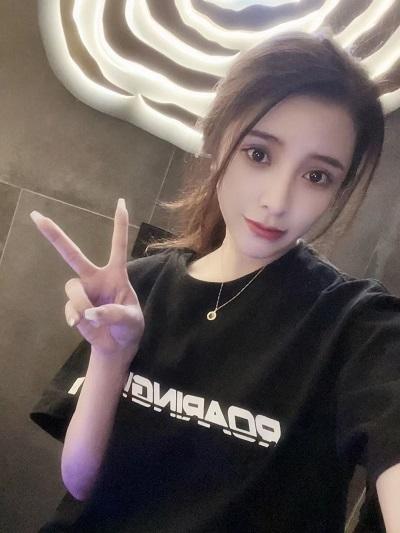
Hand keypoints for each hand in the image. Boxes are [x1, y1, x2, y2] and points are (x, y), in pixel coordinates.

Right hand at [30, 199, 143, 366]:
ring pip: (72, 289)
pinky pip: (69, 309)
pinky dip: (76, 318)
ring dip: (81, 304)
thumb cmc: (129, 326)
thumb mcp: (131, 320)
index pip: (118, 245)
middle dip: (54, 235)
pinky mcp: (73, 307)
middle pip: (72, 253)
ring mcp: (83, 292)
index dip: (119, 224)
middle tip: (36, 216)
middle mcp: (95, 278)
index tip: (121, 202)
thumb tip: (90, 313)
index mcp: (115, 274)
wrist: (117, 345)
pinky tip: (82, 324)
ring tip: (93, 319)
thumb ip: (114, 314)